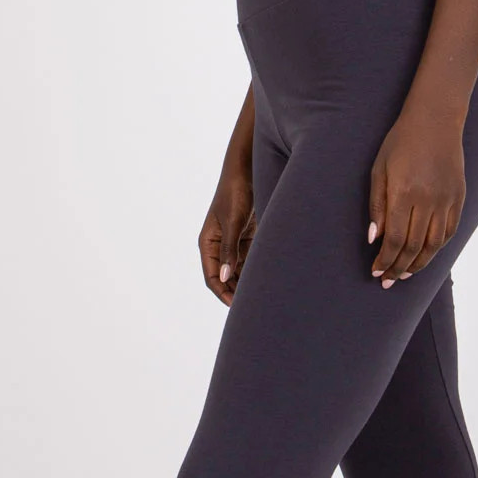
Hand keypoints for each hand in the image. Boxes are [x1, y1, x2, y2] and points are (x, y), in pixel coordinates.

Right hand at [199, 165, 256, 305]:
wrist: (247, 170)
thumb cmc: (235, 192)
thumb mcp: (233, 221)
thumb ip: (230, 249)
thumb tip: (226, 277)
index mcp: (208, 243)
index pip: (212, 277)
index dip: (223, 293)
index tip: (237, 306)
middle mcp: (219, 245)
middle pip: (226, 277)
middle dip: (237, 291)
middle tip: (254, 306)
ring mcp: (233, 242)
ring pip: (239, 270)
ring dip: (248, 281)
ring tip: (264, 295)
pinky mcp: (247, 236)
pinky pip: (250, 259)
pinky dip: (257, 269)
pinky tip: (269, 278)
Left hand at [367, 107, 465, 287]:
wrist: (435, 121)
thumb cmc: (400, 143)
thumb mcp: (379, 169)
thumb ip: (377, 206)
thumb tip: (374, 239)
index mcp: (404, 192)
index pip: (394, 238)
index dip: (385, 259)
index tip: (376, 272)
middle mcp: (428, 199)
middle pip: (412, 246)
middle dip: (398, 267)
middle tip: (388, 281)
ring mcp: (447, 199)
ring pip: (434, 244)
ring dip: (418, 263)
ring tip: (405, 274)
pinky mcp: (459, 197)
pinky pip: (449, 231)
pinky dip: (437, 248)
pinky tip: (425, 255)